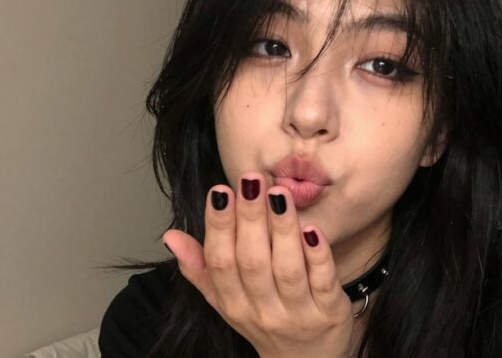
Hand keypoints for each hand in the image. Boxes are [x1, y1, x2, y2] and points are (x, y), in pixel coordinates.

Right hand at [163, 172, 353, 357]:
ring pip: (287, 269)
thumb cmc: (264, 320)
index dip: (219, 226)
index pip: (220, 263)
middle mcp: (263, 311)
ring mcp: (298, 314)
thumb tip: (171, 236)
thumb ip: (200, 268)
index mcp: (233, 304)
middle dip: (250, 218)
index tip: (220, 191)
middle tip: (251, 181)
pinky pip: (323, 281)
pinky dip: (318, 255)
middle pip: (252, 262)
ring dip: (282, 229)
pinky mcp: (330, 313)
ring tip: (278, 194)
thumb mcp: (226, 301)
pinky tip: (312, 228)